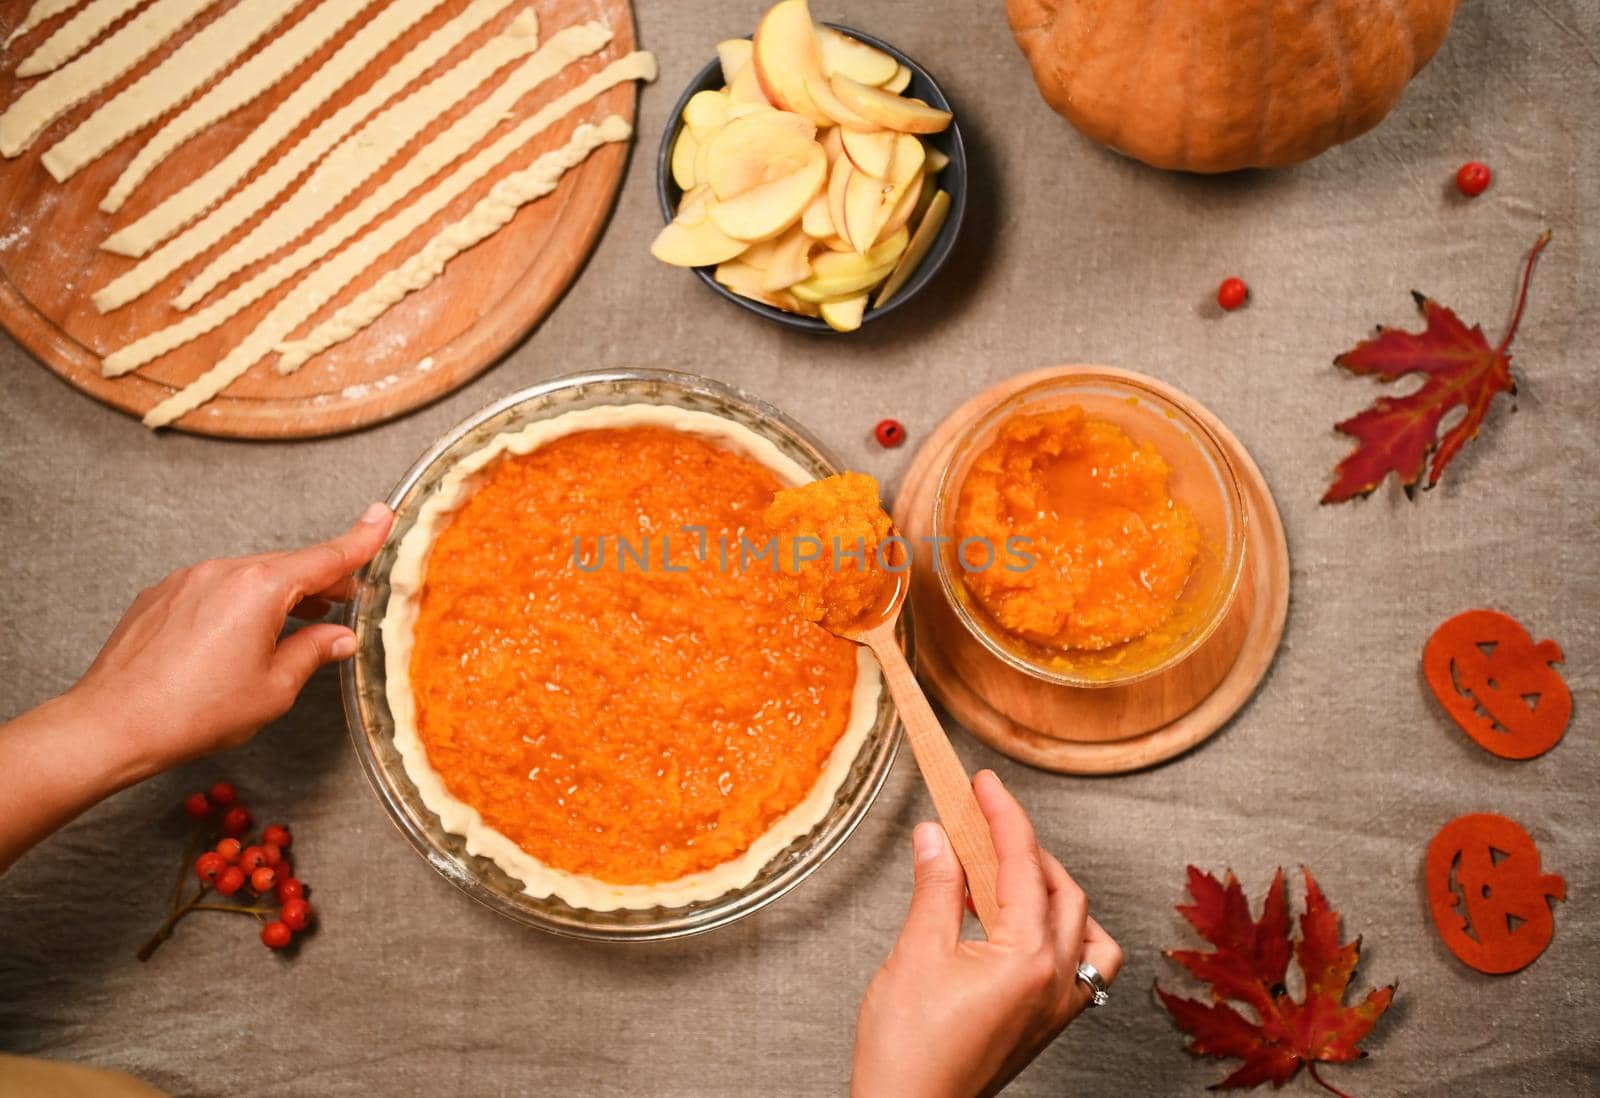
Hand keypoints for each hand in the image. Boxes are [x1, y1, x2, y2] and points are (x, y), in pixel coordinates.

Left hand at [68, 502, 393, 771]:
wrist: (113, 723)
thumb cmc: (195, 711)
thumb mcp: (274, 689)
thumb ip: (312, 652)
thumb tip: (338, 637)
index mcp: (260, 589)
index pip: (325, 557)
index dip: (360, 539)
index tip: (381, 516)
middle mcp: (223, 572)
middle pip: (287, 567)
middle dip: (320, 582)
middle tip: (345, 602)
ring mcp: (186, 580)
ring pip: (249, 578)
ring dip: (277, 596)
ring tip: (294, 626)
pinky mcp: (160, 596)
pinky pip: (213, 590)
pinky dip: (237, 605)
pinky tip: (236, 640)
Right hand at [850, 770, 1121, 1097]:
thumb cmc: (908, 1050)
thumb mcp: (915, 952)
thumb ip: (936, 887)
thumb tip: (936, 836)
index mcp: (1027, 957)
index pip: (1021, 864)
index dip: (1003, 815)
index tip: (985, 784)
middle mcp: (1056, 980)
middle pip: (1060, 889)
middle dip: (1024, 846)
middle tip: (985, 817)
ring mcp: (1057, 1004)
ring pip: (1084, 927)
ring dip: (1053, 889)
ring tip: (1010, 871)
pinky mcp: (1047, 1022)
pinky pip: (1082, 964)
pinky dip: (1063, 931)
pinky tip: (1025, 925)